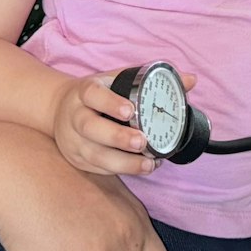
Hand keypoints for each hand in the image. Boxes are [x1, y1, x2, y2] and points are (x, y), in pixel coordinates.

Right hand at [50, 71, 190, 176]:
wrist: (59, 109)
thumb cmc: (97, 94)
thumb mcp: (117, 79)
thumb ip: (152, 80)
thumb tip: (191, 79)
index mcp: (84, 91)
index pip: (93, 94)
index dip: (110, 102)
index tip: (130, 110)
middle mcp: (74, 115)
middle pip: (90, 127)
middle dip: (117, 137)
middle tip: (142, 142)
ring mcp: (73, 140)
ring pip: (93, 155)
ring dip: (122, 162)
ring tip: (148, 164)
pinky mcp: (77, 159)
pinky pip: (98, 169)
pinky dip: (120, 171)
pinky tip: (142, 168)